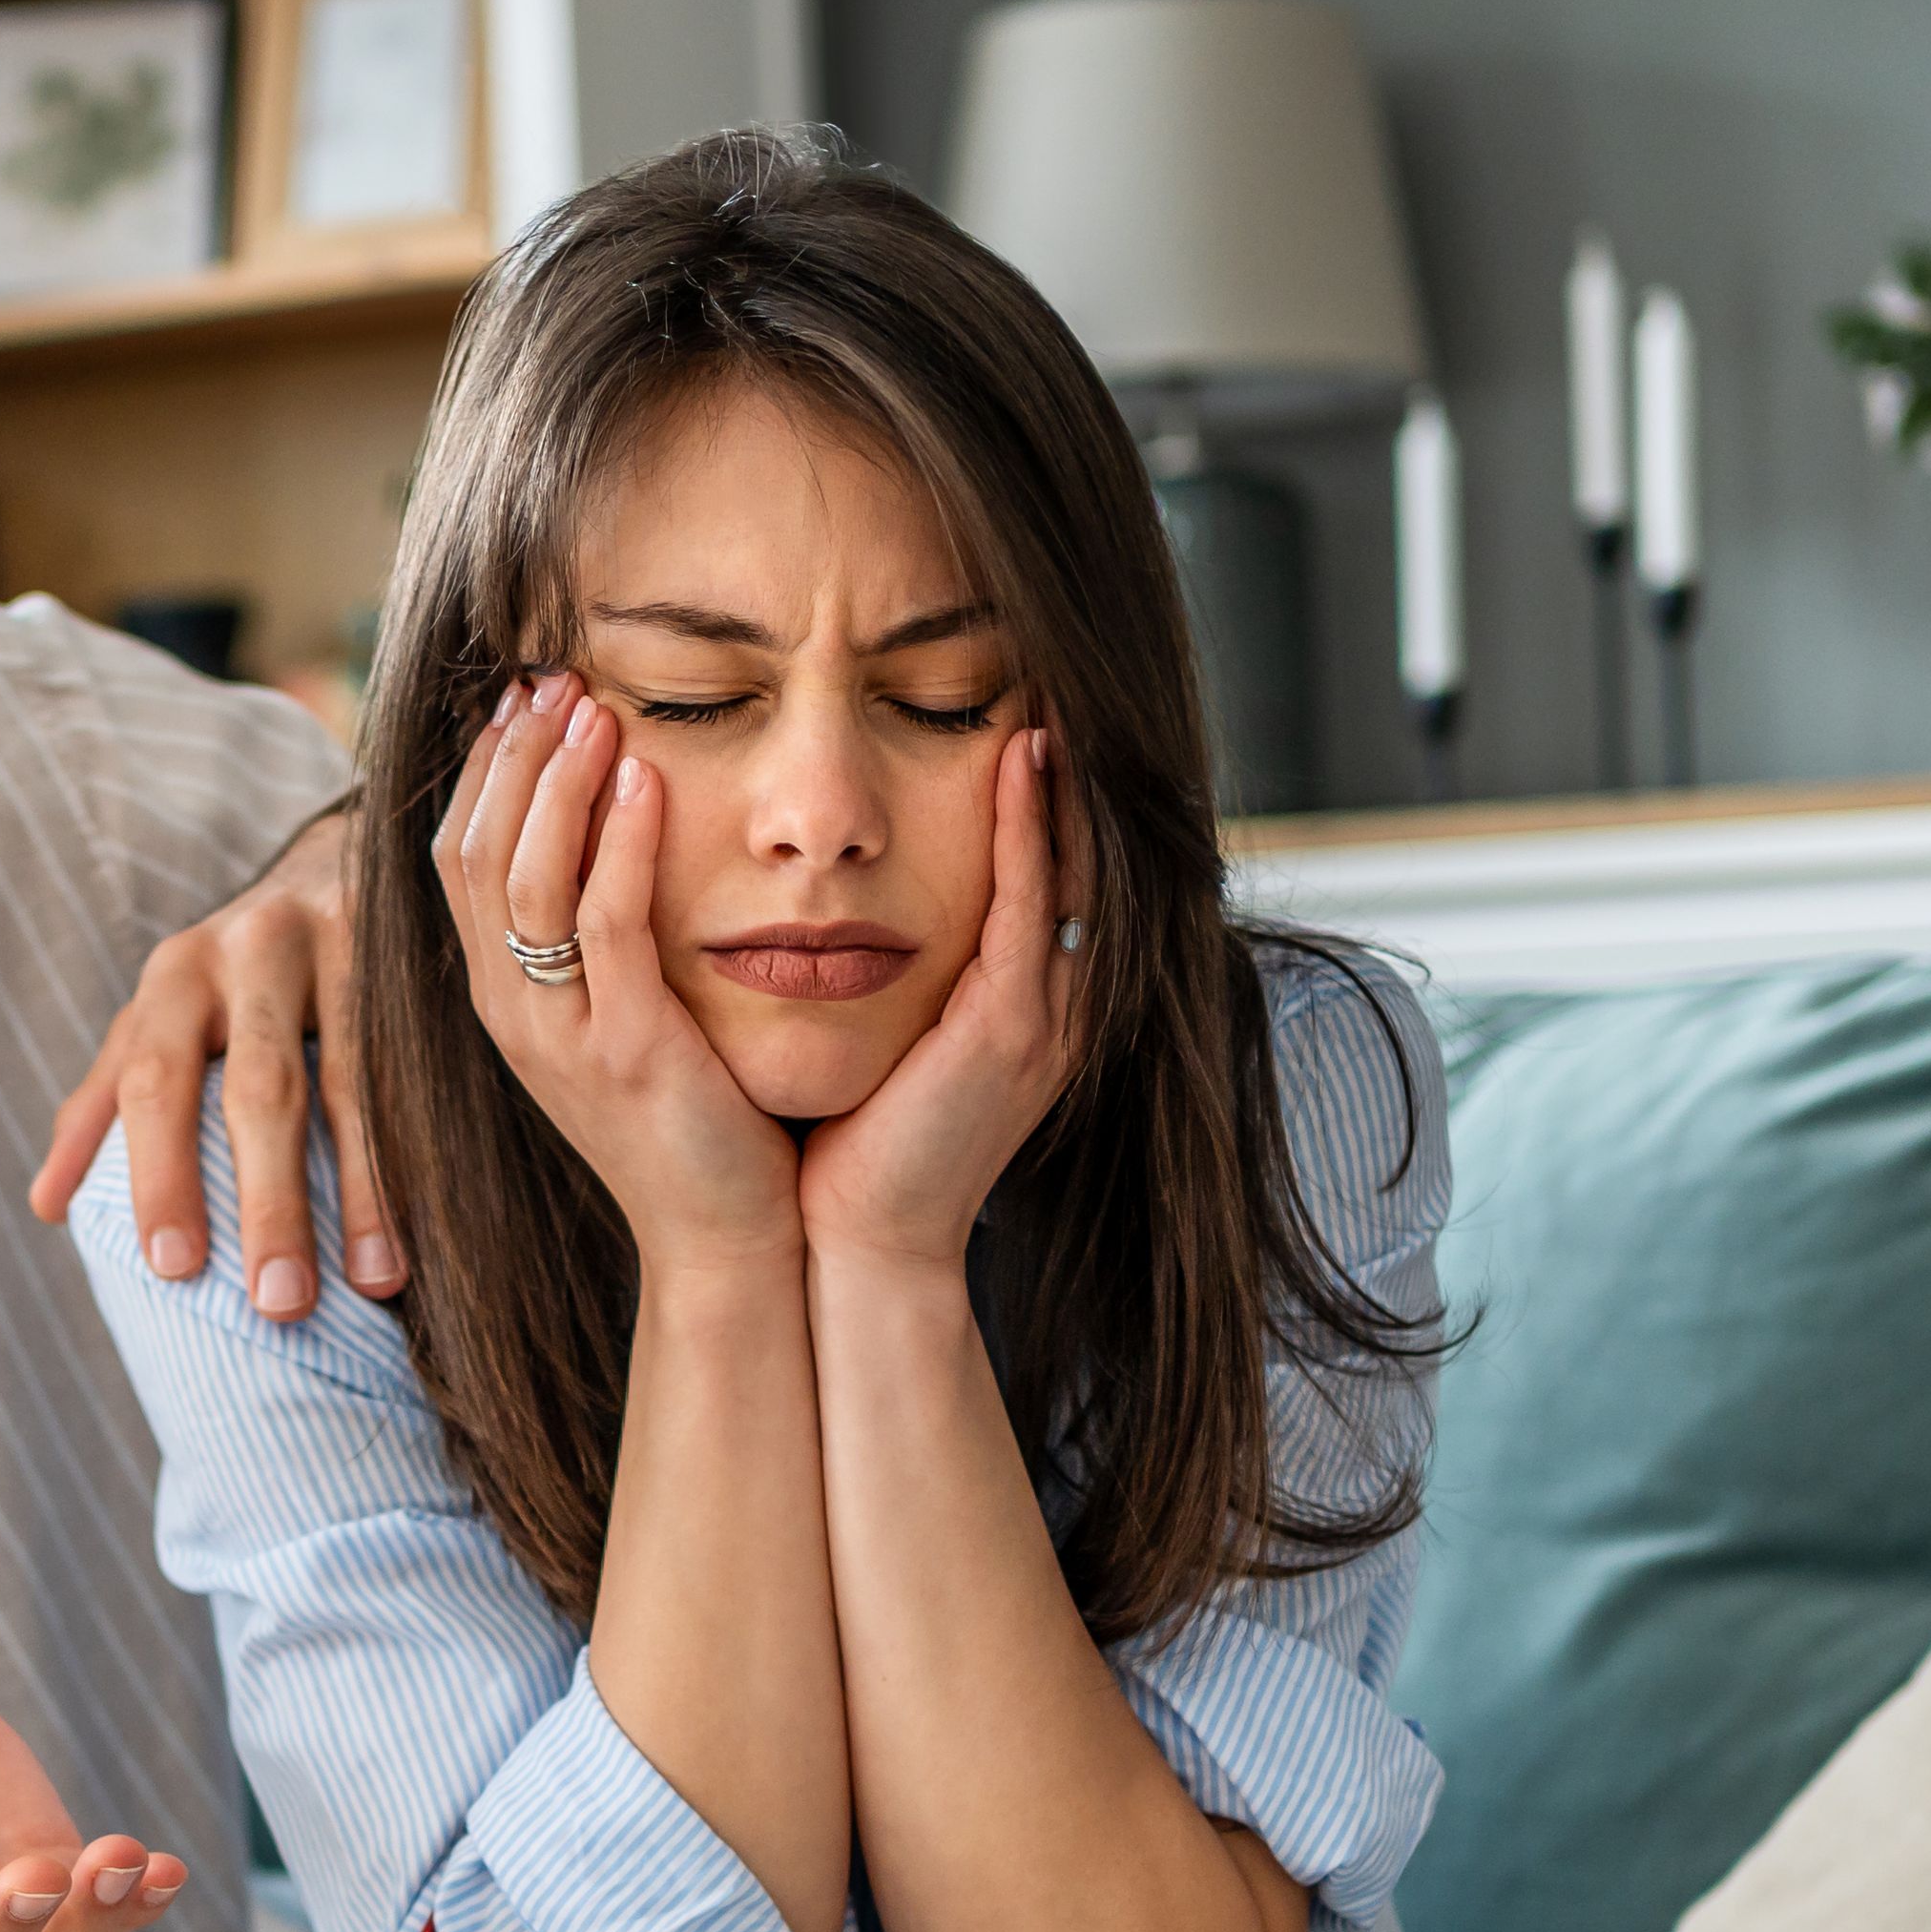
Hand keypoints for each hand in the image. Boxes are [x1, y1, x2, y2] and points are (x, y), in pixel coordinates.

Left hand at [29, 805, 389, 1316]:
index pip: (155, 1081)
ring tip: (375, 1285)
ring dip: (365, 1192)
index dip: (163, 1173)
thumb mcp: (158, 1019)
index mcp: (175, 977)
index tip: (174, 1268)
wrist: (337, 862)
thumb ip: (104, 1102)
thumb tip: (46, 1206)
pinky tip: (435, 1221)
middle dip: (269, 1201)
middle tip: (276, 1304)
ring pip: (353, 1082)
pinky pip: (418, 1069)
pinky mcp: (414, 957)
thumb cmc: (230, 978)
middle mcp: (253, 950)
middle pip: (259, 1086)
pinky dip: (424, 1150)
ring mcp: (344, 946)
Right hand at [439, 672, 802, 1275]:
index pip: (457, 856)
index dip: (485, 767)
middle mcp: (511, 1012)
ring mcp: (558, 1034)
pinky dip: (616, 841)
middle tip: (557, 675)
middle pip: (473, 850)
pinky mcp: (623, 1049)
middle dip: (513, 753)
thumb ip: (604, 936)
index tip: (528, 695)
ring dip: (558, 779)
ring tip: (596, 705)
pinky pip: (602, 924)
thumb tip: (616, 825)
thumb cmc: (696, 1119)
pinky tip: (644, 778)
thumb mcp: (626, 1015)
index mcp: (503, 999)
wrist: (727, 1238)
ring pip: (522, 876)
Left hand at [796, 725, 1082, 1280]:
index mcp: (1026, 1012)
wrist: (862, 1246)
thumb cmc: (855, 1152)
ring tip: (1049, 696)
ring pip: (1071, 871)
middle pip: (1082, 864)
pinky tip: (1019, 761)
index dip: (1046, 803)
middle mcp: (1055, 1008)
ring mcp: (1044, 1017)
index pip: (1052, 881)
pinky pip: (1033, 905)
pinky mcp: (1014, 1028)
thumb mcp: (890, 1044)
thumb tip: (848, 909)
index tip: (1026, 721)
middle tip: (1056, 684)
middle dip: (1070, 779)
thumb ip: (898, 978)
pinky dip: (1031, 831)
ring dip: (1059, 784)